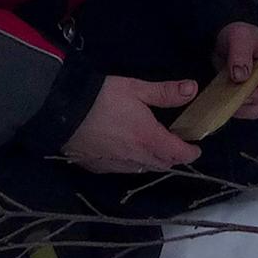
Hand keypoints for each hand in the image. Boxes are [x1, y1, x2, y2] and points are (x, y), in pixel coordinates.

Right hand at [61, 76, 202, 172]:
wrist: (62, 111)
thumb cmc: (102, 97)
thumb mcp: (136, 88)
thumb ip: (165, 92)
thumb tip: (193, 89)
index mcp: (148, 139)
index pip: (178, 154)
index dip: (190, 153)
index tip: (195, 149)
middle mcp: (135, 158)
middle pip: (161, 164)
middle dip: (171, 157)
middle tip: (174, 144)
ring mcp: (116, 166)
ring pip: (142, 169)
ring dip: (152, 161)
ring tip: (152, 146)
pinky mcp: (98, 167)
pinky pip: (122, 169)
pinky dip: (131, 163)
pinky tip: (125, 150)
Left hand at [215, 21, 257, 118]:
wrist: (227, 39)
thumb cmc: (239, 34)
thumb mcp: (239, 36)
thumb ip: (240, 54)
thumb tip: (241, 75)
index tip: (242, 96)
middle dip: (250, 104)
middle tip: (231, 98)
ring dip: (244, 108)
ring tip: (227, 99)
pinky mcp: (257, 95)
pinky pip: (251, 109)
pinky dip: (240, 109)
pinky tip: (228, 100)